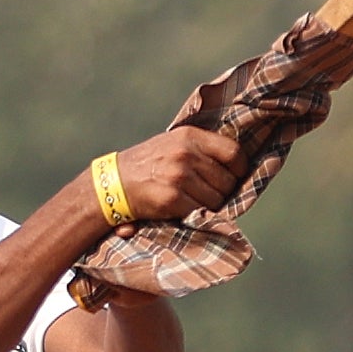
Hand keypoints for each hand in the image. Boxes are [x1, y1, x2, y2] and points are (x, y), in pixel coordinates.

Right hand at [99, 126, 246, 228]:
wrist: (113, 183)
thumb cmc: (149, 164)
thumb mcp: (174, 143)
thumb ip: (202, 148)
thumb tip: (238, 164)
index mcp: (190, 136)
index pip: (234, 152)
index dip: (239, 169)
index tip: (233, 176)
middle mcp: (186, 154)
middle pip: (227, 181)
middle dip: (222, 191)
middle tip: (207, 193)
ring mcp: (179, 176)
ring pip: (217, 200)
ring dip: (210, 205)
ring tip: (193, 200)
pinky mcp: (172, 199)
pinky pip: (200, 212)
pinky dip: (195, 215)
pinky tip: (182, 209)